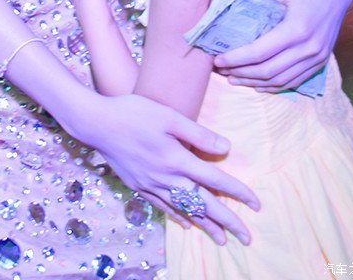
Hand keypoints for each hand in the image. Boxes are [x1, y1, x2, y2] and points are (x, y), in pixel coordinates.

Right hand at [77, 92, 257, 245]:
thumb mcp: (168, 116)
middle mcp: (166, 178)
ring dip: (205, 226)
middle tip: (246, 238)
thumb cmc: (132, 112)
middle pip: (203, 204)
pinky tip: (186, 224)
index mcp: (177, 159)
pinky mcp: (138, 186)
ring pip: (184, 211)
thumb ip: (197, 133)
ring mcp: (151, 185)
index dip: (238, 192)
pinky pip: (163, 207)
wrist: (96, 123)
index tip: (256, 204)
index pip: (215, 180)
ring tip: (221, 239)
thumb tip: (226, 146)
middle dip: (227, 222)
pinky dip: (178, 217)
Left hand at [214, 0, 352, 90]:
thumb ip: (257, 6)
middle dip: (241, 73)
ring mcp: (317, 56)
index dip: (236, 59)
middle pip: (268, 70)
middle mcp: (309, 47)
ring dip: (254, 82)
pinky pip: (295, 80)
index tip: (217, 60)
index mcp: (297, 28)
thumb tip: (232, 23)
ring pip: (281, 80)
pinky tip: (257, 84)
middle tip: (220, 69)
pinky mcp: (321, 60)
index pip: (260, 52)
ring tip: (233, 78)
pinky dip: (274, 85)